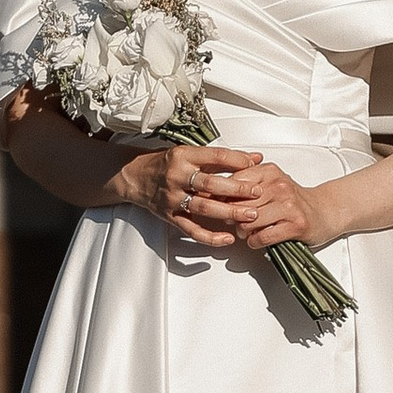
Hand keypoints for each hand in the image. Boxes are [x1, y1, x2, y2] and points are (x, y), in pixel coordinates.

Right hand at [129, 140, 271, 247]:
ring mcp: (172, 198)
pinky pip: (191, 230)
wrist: (135, 176)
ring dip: (229, 212)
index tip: (254, 165)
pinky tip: (227, 238)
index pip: (214, 156)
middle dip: (236, 189)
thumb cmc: (165, 164)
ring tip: (250, 215)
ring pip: (203, 207)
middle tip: (257, 193)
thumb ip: (222, 158)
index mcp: (183, 157)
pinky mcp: (170, 216)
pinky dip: (210, 237)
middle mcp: (177, 176)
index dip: (237, 160)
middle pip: (210, 184)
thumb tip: (254, 158)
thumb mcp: (189, 154)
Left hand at [218, 156, 325, 251]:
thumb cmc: (294, 200)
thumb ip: (246, 184)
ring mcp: (288, 205)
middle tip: (234, 221)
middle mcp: (279, 186)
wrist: (325, 211)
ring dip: (243, 231)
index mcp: (270, 172)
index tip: (219, 204)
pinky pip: (262, 236)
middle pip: (239, 204)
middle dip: (232, 216)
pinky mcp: (295, 225)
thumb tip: (215, 192)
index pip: (235, 182)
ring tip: (247, 231)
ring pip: (249, 221)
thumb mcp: (271, 183)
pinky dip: (255, 242)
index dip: (222, 196)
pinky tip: (257, 239)